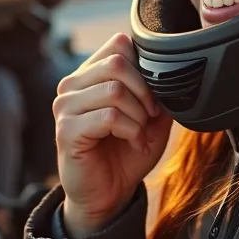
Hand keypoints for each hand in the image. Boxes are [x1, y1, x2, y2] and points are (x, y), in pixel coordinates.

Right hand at [53, 32, 172, 238]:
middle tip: (150, 117)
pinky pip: (109, 116)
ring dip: (138, 115)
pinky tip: (133, 143)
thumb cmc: (127, 152)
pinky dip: (131, 130)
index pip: (119, 44)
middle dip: (145, 92)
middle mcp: (72, 84)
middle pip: (118, 63)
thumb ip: (158, 90)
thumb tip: (173, 68)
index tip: (153, 98)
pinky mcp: (66, 130)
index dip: (144, 68)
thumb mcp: (152, 117)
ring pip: (114, 90)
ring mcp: (65, 106)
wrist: (109, 193)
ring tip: (139, 132)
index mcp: (90, 74)